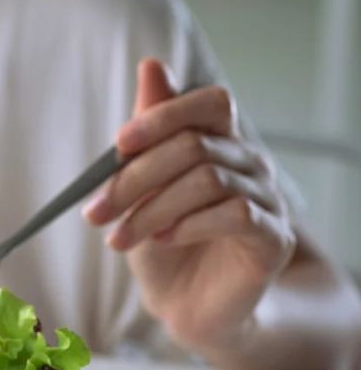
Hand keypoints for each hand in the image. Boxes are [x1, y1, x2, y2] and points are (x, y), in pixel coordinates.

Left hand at [83, 58, 296, 350]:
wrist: (183, 304)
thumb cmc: (161, 241)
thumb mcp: (142, 185)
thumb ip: (148, 131)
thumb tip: (152, 65)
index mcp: (220, 143)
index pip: (211, 103)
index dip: (165, 115)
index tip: (118, 143)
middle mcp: (250, 164)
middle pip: (194, 145)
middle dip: (135, 178)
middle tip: (96, 212)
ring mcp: (268, 199)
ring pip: (208, 179)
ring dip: (152, 208)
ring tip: (120, 237)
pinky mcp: (273, 237)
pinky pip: (235, 213)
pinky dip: (189, 225)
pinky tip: (164, 240)